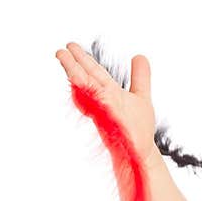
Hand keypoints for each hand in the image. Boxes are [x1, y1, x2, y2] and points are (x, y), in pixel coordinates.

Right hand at [55, 41, 157, 165]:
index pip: (94, 73)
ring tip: (65, 64)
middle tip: (60, 51)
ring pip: (89, 94)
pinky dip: (91, 102)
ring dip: (77, 79)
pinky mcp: (112, 126)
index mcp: (110, 92)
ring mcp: (106, 114)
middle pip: (87, 80)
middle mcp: (105, 101)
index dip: (83, 60)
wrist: (139, 153)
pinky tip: (82, 88)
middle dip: (75, 66)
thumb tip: (139, 55)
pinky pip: (100, 111)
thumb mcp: (141, 97)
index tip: (71, 46)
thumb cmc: (138, 128)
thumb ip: (140, 77)